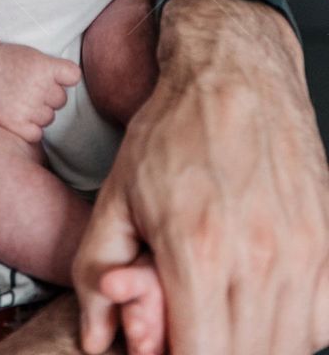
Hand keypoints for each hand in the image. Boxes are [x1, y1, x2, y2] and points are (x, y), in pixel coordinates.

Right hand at [0, 41, 80, 141]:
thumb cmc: (4, 60)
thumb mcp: (33, 55)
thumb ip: (52, 69)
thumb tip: (69, 84)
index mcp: (45, 67)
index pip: (73, 76)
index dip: (64, 78)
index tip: (53, 76)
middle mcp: (40, 87)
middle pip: (61, 100)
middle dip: (49, 97)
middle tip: (30, 90)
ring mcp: (29, 107)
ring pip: (50, 118)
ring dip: (39, 113)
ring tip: (21, 101)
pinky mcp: (17, 123)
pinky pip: (37, 133)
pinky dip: (31, 128)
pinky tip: (20, 117)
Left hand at [72, 0, 328, 354]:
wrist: (234, 71)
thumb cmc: (173, 127)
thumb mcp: (116, 191)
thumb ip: (96, 270)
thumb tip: (94, 336)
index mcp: (197, 247)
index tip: (164, 345)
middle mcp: (258, 256)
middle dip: (211, 351)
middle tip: (190, 325)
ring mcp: (301, 251)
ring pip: (286, 345)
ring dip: (252, 343)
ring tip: (221, 314)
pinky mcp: (326, 241)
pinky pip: (318, 321)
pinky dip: (292, 327)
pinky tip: (259, 303)